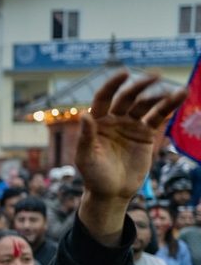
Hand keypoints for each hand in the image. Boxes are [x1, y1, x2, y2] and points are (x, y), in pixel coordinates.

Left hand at [77, 72, 185, 201]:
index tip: (124, 72)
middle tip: (155, 75)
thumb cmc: (93, 175)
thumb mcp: (86, 157)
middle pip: (127, 98)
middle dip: (140, 86)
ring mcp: (130, 125)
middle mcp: (113, 119)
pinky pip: (158, 117)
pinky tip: (180, 95)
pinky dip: (169, 106)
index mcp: (97, 121)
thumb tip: (84, 115)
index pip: (103, 98)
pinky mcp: (145, 134)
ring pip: (145, 105)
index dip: (113, 85)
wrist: (111, 192)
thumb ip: (85, 137)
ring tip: (176, 92)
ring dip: (159, 96)